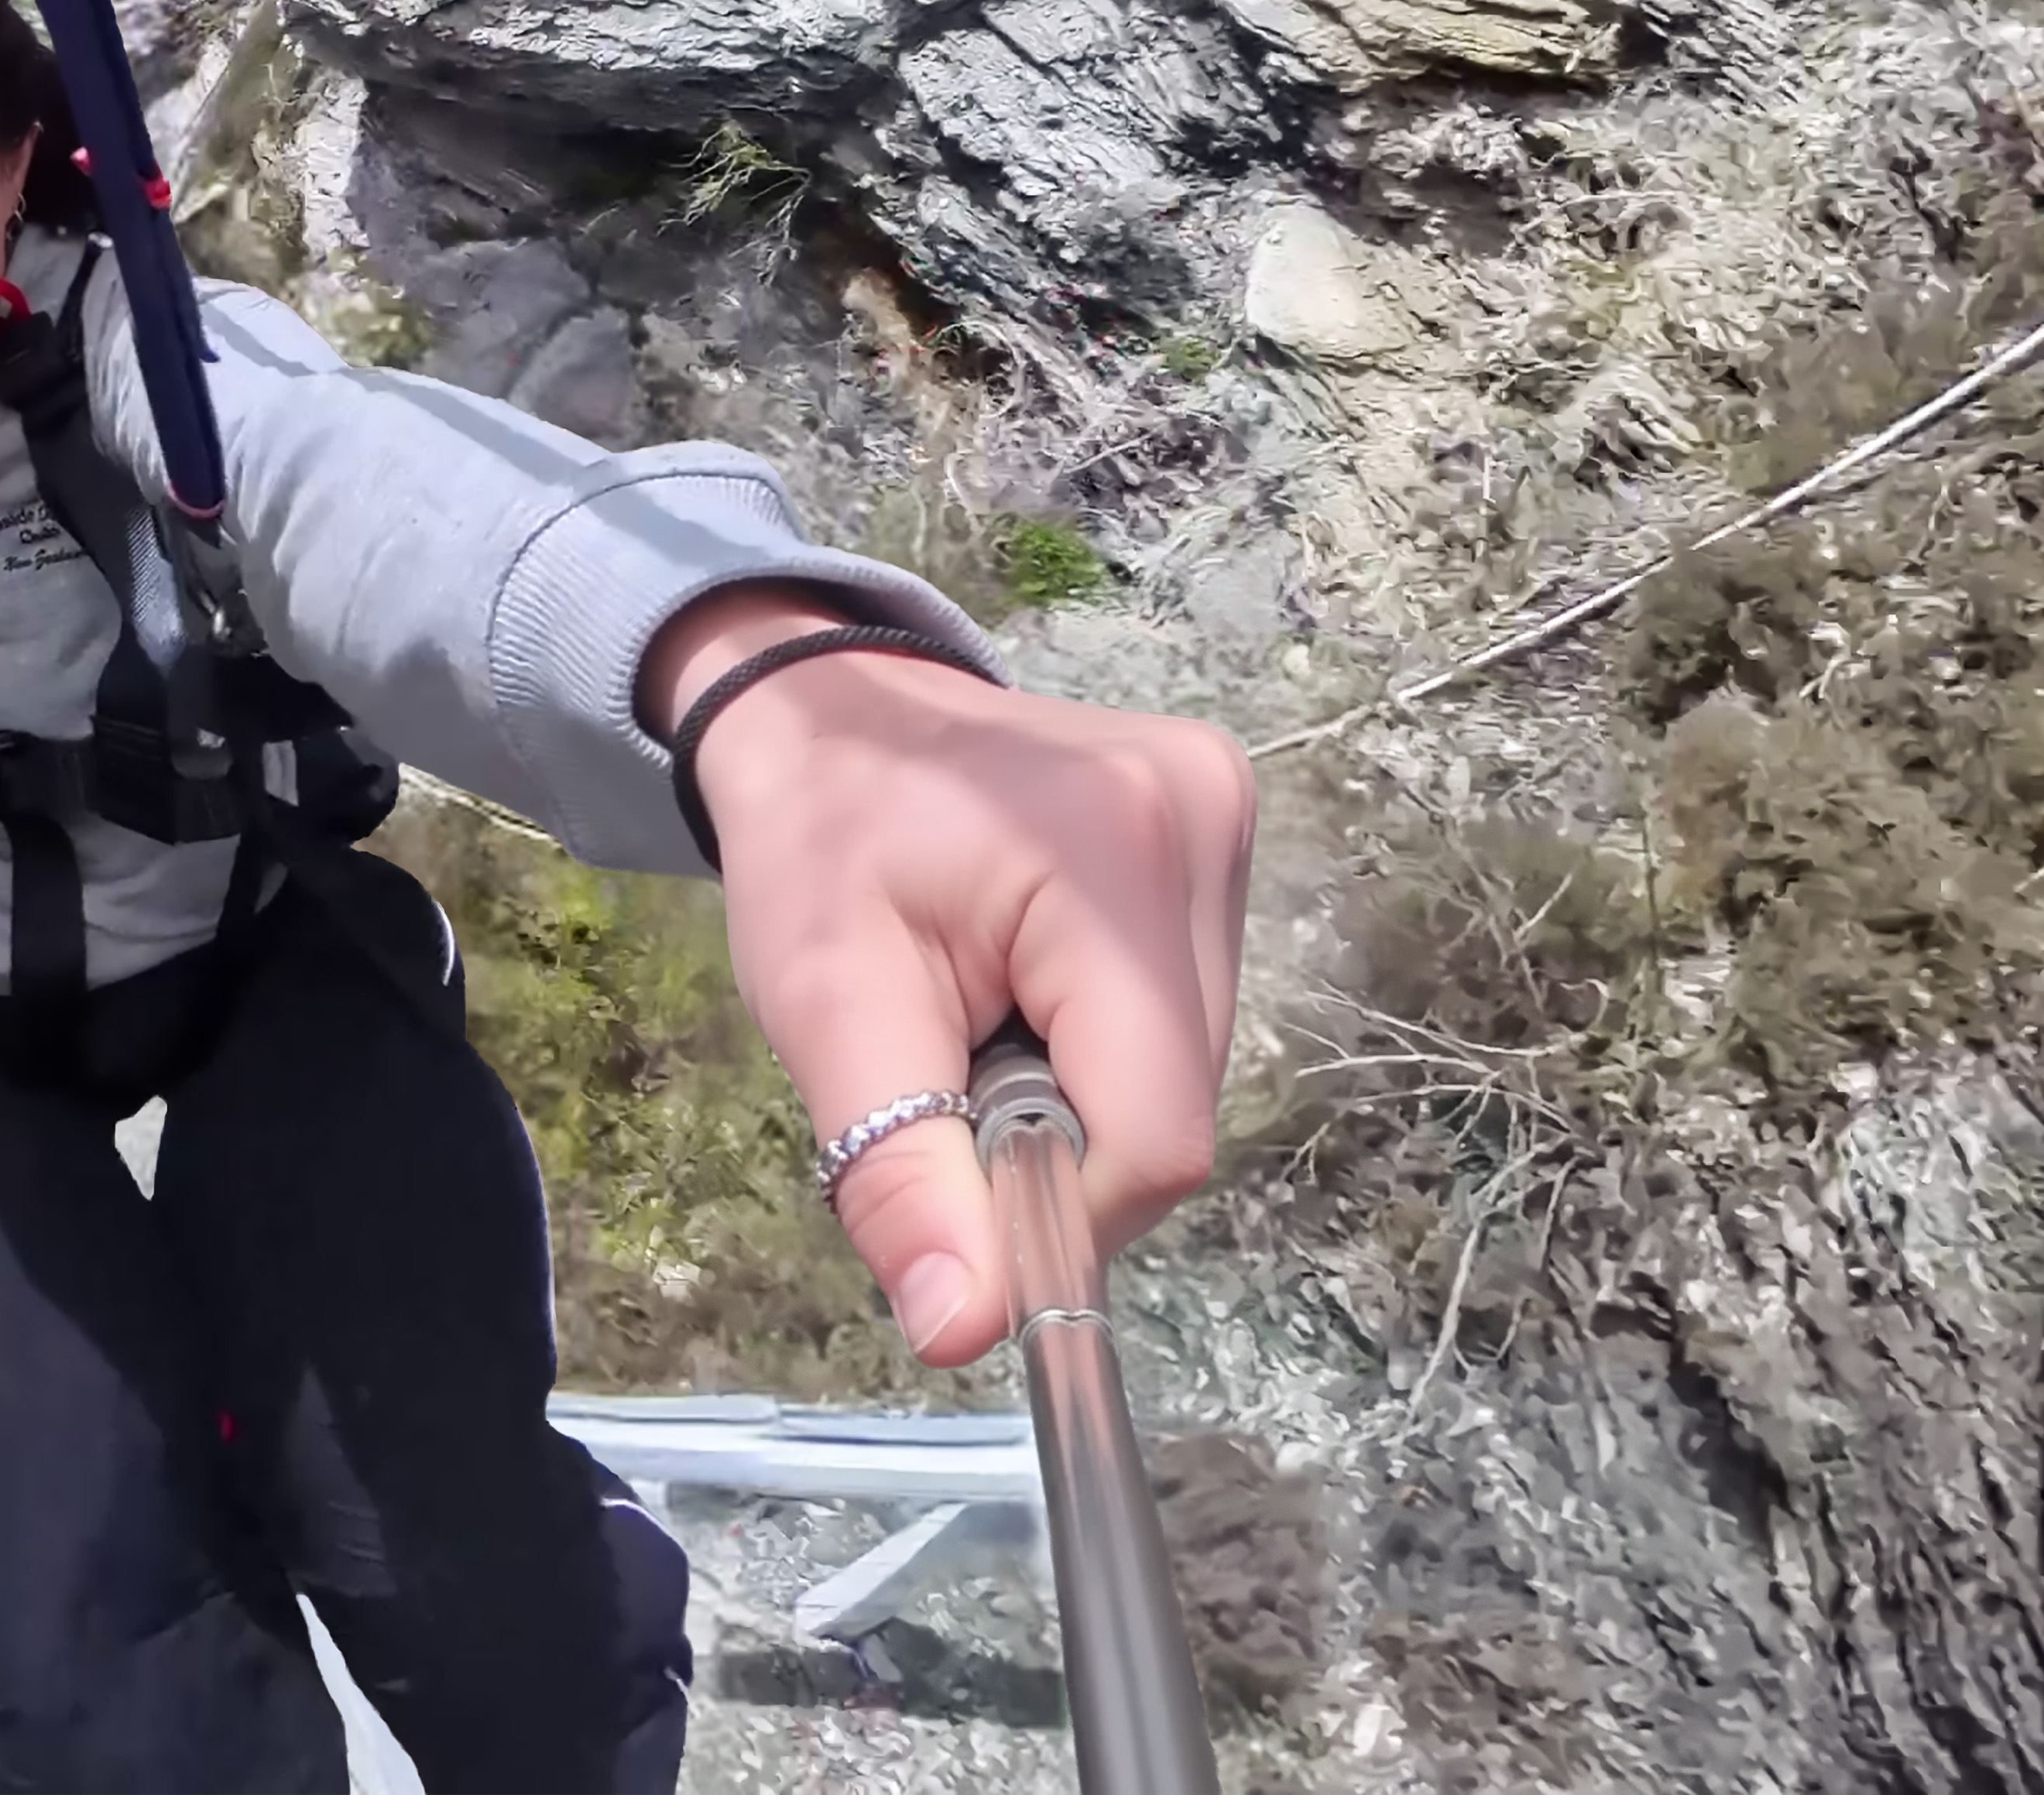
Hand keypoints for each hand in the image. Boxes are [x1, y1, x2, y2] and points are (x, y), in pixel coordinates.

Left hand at [659, 587, 1255, 1367]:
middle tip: (954, 1064)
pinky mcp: (1225, 835)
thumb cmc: (814, 841)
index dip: (1064, 1207)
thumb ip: (899, 1172)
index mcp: (1117, 857)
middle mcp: (1205, 824)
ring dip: (1086, 1090)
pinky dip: (1106, 1039)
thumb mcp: (824, 1007)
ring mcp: (1229, 820)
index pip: (1155, 1134)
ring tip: (986, 1009)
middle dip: (1064, 1139)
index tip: (965, 1180)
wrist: (823, 709)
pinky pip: (1187, 1012)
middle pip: (1178, 1106)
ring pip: (1190, 1070)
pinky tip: (1032, 980)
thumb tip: (965, 1333)